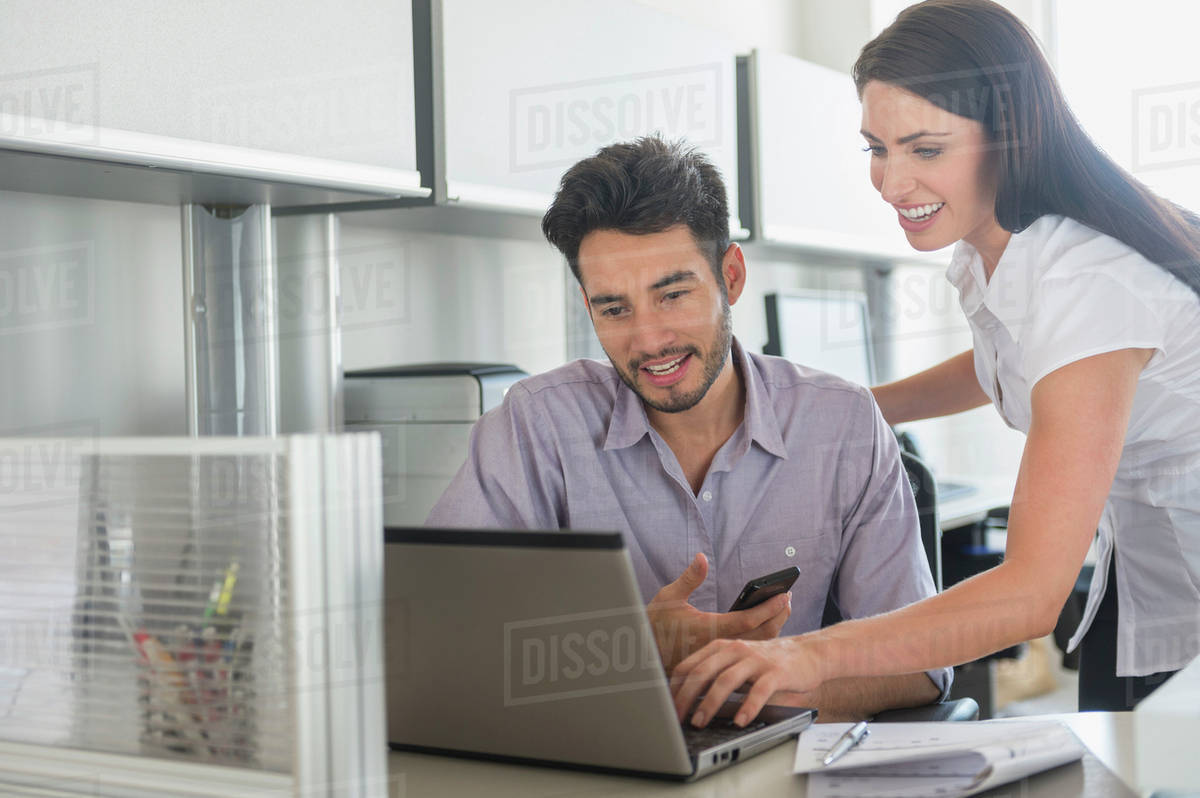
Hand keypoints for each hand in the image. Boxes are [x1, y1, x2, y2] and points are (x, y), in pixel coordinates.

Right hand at [646, 553, 790, 673]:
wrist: (641, 656)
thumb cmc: (655, 624)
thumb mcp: (669, 596)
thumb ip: (689, 578)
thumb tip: (702, 557)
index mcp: (707, 628)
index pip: (747, 619)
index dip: (769, 607)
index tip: (784, 595)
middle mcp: (717, 645)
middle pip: (759, 635)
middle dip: (778, 617)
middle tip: (788, 600)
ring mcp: (720, 657)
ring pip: (756, 646)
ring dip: (772, 628)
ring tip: (780, 610)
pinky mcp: (719, 663)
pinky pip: (747, 653)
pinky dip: (761, 640)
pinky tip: (765, 628)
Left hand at [670, 634, 825, 727]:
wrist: (808, 653)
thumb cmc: (767, 663)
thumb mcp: (736, 663)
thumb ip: (715, 673)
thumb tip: (687, 699)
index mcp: (721, 647)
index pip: (690, 665)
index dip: (675, 687)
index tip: (665, 708)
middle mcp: (736, 650)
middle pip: (703, 672)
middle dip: (686, 697)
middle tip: (676, 718)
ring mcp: (756, 660)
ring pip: (726, 680)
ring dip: (710, 703)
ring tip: (700, 722)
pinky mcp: (776, 672)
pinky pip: (759, 691)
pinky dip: (747, 707)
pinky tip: (740, 722)